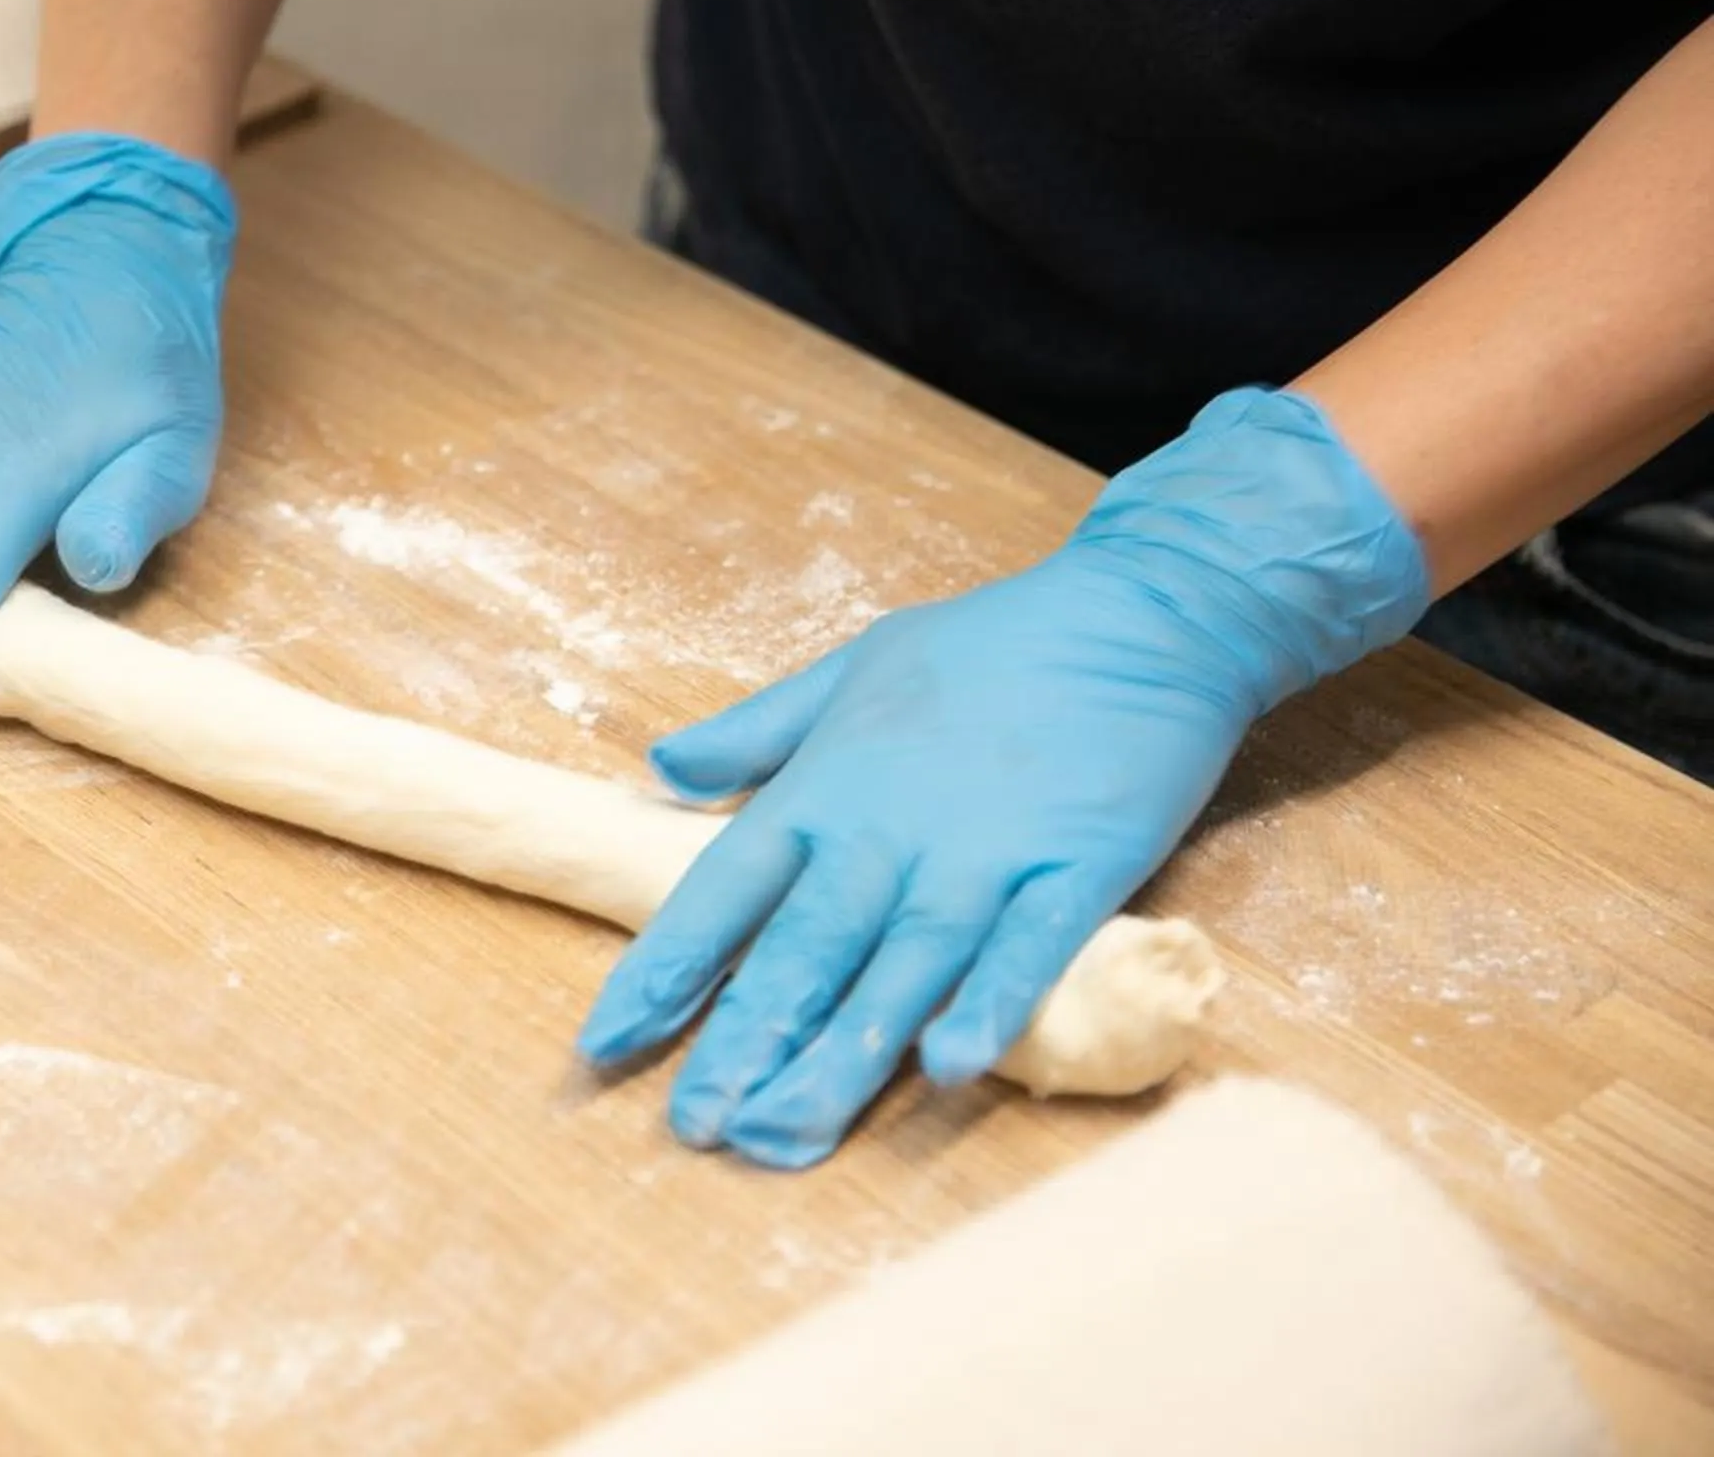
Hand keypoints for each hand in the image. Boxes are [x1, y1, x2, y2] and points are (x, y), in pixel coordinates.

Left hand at [578, 388, 1428, 1167]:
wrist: (1141, 614)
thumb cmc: (989, 645)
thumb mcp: (850, 668)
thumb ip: (755, 732)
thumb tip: (658, 769)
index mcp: (825, 786)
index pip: (720, 889)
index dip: (663, 968)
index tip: (606, 1040)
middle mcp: (889, 831)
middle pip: (801, 951)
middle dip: (742, 1044)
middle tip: (695, 1129)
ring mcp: (983, 854)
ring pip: (899, 971)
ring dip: (840, 1057)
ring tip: (784, 1133)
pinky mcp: (1078, 869)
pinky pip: (1027, 952)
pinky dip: (987, 1008)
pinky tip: (949, 1071)